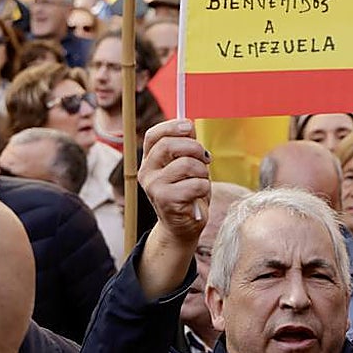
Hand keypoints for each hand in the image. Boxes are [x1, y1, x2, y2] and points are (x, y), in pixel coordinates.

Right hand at [138, 119, 210, 244]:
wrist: (182, 227)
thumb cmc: (187, 193)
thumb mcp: (185, 167)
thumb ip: (185, 147)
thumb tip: (189, 125)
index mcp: (149, 161)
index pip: (153, 135)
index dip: (171, 126)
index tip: (189, 126)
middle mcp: (147, 173)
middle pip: (169, 145)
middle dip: (194, 148)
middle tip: (205, 157)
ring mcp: (154, 187)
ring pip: (186, 164)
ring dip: (203, 171)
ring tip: (202, 180)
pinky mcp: (166, 200)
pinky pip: (196, 184)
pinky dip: (204, 188)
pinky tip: (198, 196)